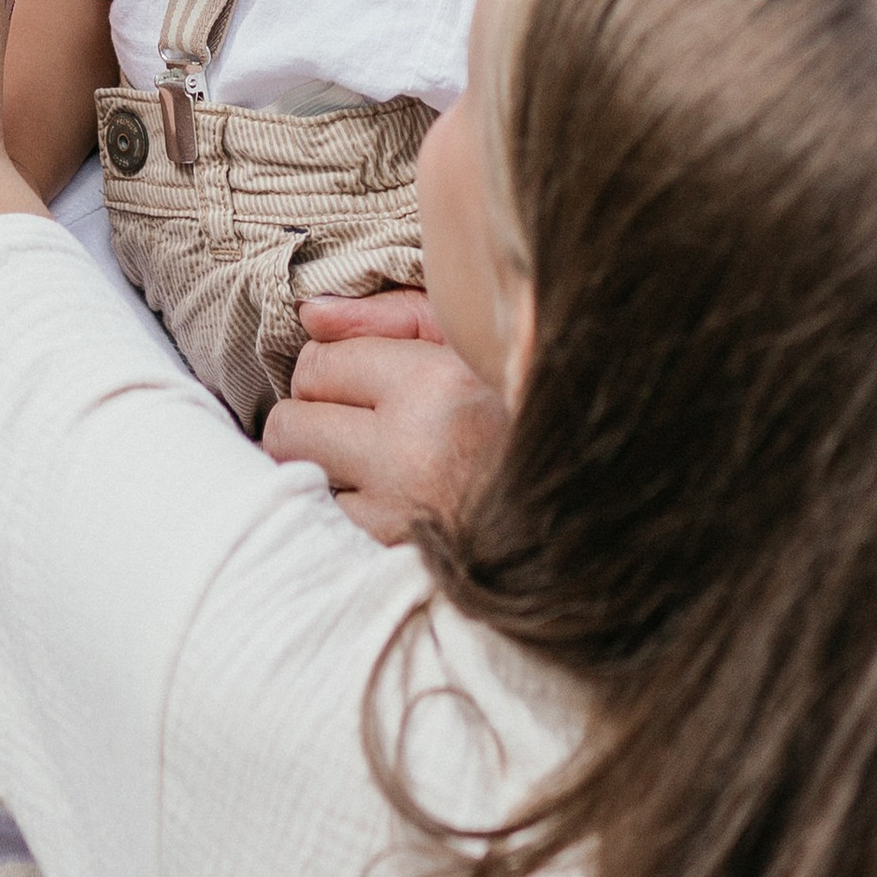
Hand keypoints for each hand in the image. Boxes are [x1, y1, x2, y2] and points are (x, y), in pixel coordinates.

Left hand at [261, 295, 508, 543]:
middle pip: (291, 424)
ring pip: (298, 479)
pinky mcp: (395, 560)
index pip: (319, 363)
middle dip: (311, 416)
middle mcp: (413, 452)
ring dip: (320, 465)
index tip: (362, 377)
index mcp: (438, 384)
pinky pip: (324, 523)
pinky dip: (339, 507)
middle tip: (354, 419)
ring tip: (366, 458)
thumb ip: (390, 317)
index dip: (331, 366)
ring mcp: (400, 516)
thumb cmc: (521, 405)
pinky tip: (378, 497)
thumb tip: (310, 316)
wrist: (585, 500)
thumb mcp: (472, 340)